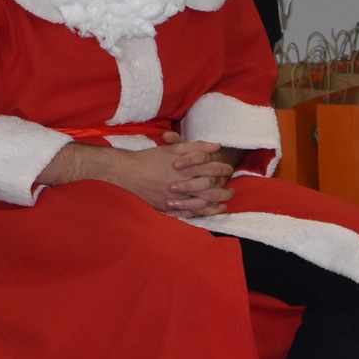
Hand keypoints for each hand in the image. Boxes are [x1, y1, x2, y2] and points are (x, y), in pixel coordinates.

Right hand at [106, 138, 233, 215]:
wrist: (127, 173)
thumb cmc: (149, 159)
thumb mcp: (172, 149)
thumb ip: (195, 146)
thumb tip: (216, 146)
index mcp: (183, 166)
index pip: (209, 166)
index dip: (221, 167)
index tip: (229, 169)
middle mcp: (181, 182)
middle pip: (209, 186)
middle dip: (223, 186)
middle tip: (232, 187)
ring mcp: (176, 197)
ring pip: (203, 201)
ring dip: (218, 200)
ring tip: (227, 199)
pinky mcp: (169, 207)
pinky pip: (191, 212)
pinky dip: (205, 212)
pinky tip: (214, 210)